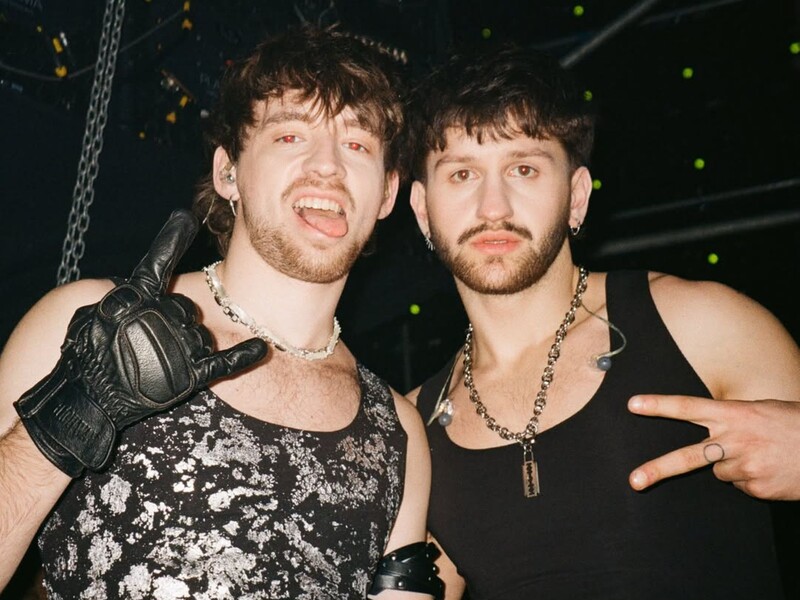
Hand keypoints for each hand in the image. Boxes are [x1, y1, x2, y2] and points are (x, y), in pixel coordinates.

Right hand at [14, 209, 267, 476]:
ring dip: (187, 343)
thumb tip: (139, 288)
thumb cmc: (88, 356)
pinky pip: (223, 362)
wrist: (87, 399)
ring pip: (199, 333)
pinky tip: (261, 348)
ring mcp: (178, 345)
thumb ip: (120, 298)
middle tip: (153, 341)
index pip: (155, 263)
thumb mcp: (90, 316)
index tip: (185, 218)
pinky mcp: (190, 375)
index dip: (171, 239)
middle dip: (175, 319)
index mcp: (133, 298)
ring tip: (159, 362)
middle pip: (186, 307)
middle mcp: (160, 316)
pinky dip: (244, 355)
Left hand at [628, 394, 799, 499]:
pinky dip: (750, 478)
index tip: (632, 404)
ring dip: (733, 464)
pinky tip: (771, 469)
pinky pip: (740, 484)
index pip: (688, 407)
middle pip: (687, 457)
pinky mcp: (757, 489)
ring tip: (761, 454)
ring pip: (719, 470)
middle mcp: (735, 440)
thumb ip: (731, 420)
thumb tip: (711, 440)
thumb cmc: (792, 424)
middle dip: (658, 469)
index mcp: (734, 414)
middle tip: (633, 481)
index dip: (659, 405)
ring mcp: (745, 467)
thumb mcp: (760, 410)